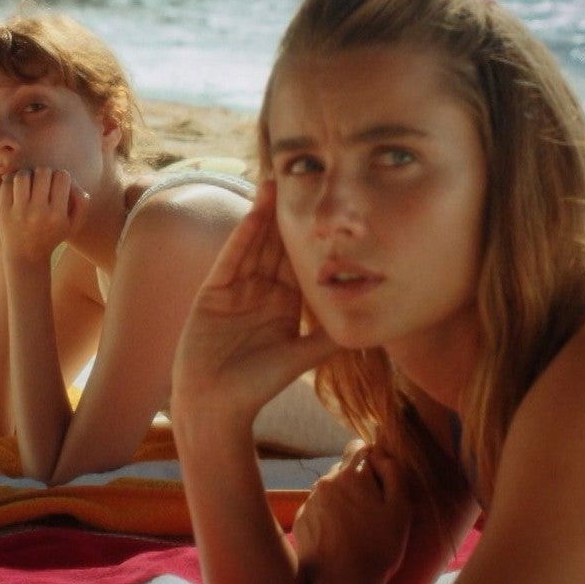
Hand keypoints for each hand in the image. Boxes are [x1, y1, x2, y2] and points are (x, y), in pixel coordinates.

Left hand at [0, 167, 86, 267]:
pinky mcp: (4, 210)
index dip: (60, 176)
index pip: (62, 176)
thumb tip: (74, 182)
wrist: (26, 257)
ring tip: (28, 183)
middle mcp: (39, 212)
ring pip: (23, 175)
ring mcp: (19, 211)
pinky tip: (16, 187)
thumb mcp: (73, 225)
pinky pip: (7, 182)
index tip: (56, 184)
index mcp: (58, 215)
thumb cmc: (52, 236)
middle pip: (43, 171)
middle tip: (41, 182)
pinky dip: (12, 180)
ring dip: (27, 174)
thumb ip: (82, 203)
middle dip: (44, 173)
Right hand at [172, 180, 337, 427]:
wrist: (215, 405)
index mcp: (284, 304)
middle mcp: (260, 291)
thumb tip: (370, 326)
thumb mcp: (300, 358)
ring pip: (255, 243)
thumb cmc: (258, 387)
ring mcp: (236, 288)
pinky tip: (257, 211)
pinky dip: (245, 233)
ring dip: (265, 213)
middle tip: (301, 177)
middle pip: (276, 246)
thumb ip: (327, 338)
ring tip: (277, 180)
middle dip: (287, 214)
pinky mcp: (214, 290)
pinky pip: (233, 256)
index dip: (311, 236)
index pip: (300, 262)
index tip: (325, 208)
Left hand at [295, 441, 412, 583]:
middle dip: (357, 483)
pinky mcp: (300, 522)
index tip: (381, 482)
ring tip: (356, 530)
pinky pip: (317, 510)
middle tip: (372, 512)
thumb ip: (393, 473)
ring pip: (329, 491)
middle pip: (343, 471)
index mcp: (349, 475)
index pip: (358, 447)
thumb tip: (380, 455)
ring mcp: (309, 503)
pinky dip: (328, 518)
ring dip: (342, 501)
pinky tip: (340, 539)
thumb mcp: (400, 509)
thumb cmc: (378, 548)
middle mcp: (324, 483)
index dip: (373, 461)